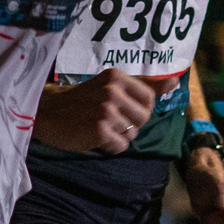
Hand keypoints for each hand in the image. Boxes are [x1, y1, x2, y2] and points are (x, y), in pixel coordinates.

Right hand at [34, 68, 158, 152]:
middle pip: (144, 118)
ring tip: (98, 127)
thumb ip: (144, 85)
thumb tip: (175, 83)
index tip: (119, 108)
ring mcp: (105, 110)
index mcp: (116, 77)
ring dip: (118, 136)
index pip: (150, 99)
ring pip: (132, 134)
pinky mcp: (98, 130)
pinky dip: (109, 147)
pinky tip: (93, 137)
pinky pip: (120, 146)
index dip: (138, 109)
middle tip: (107, 119)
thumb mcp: (111, 86)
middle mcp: (112, 91)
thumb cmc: (81, 101)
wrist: (47, 113)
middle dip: (130, 124)